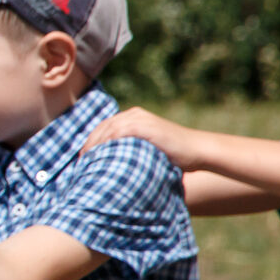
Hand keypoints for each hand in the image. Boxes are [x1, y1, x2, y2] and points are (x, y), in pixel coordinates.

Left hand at [82, 108, 201, 167]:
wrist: (197, 150)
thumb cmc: (176, 155)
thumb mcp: (148, 147)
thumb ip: (132, 148)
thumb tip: (114, 165)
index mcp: (134, 116)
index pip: (105, 126)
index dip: (92, 141)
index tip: (83, 157)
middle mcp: (134, 114)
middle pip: (103, 127)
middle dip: (90, 143)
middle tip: (81, 161)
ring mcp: (139, 118)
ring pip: (108, 129)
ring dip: (95, 144)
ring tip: (87, 160)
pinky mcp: (144, 125)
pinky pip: (119, 132)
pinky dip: (107, 143)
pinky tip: (101, 155)